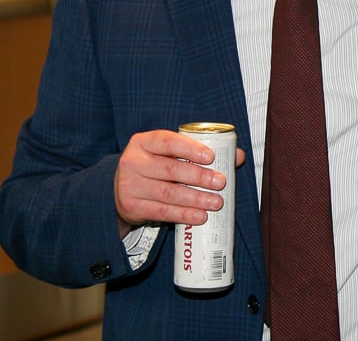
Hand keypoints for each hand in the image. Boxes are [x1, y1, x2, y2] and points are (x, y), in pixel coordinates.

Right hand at [114, 129, 246, 236]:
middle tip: (221, 182)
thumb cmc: (153, 167)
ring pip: (168, 192)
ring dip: (195, 199)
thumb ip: (198, 152)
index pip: (167, 141)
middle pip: (170, 169)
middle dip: (199, 176)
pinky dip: (183, 215)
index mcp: (143, 142)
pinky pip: (162, 212)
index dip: (190, 148)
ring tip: (216, 202)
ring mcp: (129, 186)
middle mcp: (133, 162)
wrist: (120, 190)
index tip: (211, 157)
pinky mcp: (132, 207)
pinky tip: (200, 216)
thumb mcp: (168, 154)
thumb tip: (237, 156)